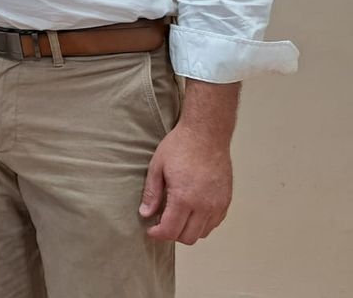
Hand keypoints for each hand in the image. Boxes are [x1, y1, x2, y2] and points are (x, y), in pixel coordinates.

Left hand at [139, 122, 232, 243]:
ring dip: (187, 230)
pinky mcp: (227, 201)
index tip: (150, 230)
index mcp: (184, 198)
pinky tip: (191, 212)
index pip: (170, 231)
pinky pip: (214, 224)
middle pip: (187, 237)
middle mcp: (204, 206)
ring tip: (176, 216)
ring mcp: (218, 205)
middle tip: (161, 223)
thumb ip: (152, 193)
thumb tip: (145, 214)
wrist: (206, 134)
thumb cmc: (180, 146)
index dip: (158, 234)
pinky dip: (202, 224)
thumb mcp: (157, 167)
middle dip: (171, 234)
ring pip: (202, 233)